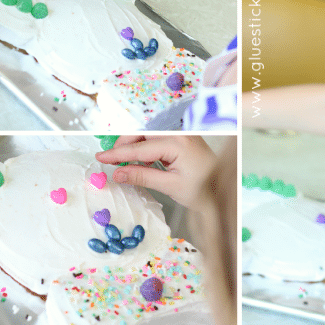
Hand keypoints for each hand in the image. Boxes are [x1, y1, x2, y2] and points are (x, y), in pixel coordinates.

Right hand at [95, 136, 215, 210]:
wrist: (224, 190)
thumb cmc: (203, 190)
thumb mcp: (170, 186)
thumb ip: (142, 176)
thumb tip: (118, 174)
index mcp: (178, 143)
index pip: (140, 147)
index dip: (117, 153)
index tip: (100, 157)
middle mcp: (180, 133)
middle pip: (142, 133)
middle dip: (124, 145)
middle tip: (110, 161)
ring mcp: (182, 134)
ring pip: (148, 134)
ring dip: (133, 146)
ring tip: (122, 163)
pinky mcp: (183, 139)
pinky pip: (157, 139)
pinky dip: (144, 148)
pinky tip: (139, 162)